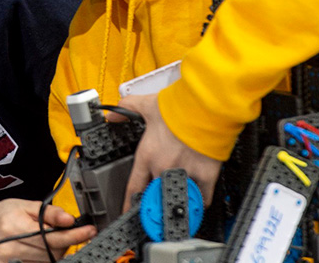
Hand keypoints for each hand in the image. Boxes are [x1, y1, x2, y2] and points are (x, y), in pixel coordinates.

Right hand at [0, 198, 95, 262]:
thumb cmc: (6, 214)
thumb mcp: (27, 206)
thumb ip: (49, 213)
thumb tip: (70, 220)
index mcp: (13, 226)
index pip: (51, 236)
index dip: (73, 235)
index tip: (90, 231)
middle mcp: (9, 247)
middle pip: (51, 251)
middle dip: (64, 242)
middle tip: (63, 232)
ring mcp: (8, 262)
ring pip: (47, 262)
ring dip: (54, 252)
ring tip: (45, 239)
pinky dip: (44, 259)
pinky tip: (38, 249)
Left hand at [115, 93, 221, 210]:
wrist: (205, 107)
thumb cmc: (178, 107)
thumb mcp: (146, 105)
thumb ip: (127, 109)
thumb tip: (112, 114)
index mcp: (147, 155)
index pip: (134, 187)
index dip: (129, 204)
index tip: (128, 213)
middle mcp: (163, 168)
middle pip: (155, 196)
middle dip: (154, 203)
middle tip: (156, 210)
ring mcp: (185, 173)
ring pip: (178, 198)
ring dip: (177, 201)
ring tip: (177, 209)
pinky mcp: (205, 175)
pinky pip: (202, 197)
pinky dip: (200, 200)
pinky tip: (198, 200)